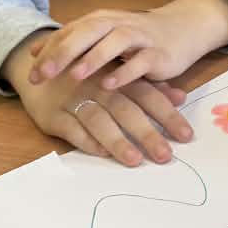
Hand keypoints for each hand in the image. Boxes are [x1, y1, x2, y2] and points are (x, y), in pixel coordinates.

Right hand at [4, 35, 191, 166]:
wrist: (41, 66)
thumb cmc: (89, 74)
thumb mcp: (120, 75)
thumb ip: (150, 86)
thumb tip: (181, 97)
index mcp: (119, 77)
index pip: (148, 96)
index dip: (167, 115)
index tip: (186, 136)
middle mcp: (99, 87)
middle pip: (126, 110)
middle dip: (147, 134)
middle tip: (165, 156)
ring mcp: (75, 100)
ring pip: (99, 121)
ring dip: (117, 141)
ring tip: (135, 160)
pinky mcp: (53, 115)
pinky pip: (71, 129)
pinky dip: (86, 141)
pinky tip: (101, 153)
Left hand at [27, 0, 227, 90]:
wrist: (183, 29)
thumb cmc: (136, 37)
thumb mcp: (102, 36)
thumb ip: (71, 42)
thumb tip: (35, 51)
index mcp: (101, 20)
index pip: (70, 32)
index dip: (49, 52)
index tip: (31, 74)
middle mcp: (118, 24)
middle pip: (89, 32)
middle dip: (65, 53)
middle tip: (45, 73)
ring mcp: (140, 37)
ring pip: (116, 42)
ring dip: (95, 58)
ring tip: (75, 75)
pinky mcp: (159, 53)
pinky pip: (141, 61)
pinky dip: (125, 72)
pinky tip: (110, 84)